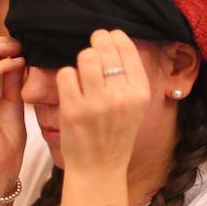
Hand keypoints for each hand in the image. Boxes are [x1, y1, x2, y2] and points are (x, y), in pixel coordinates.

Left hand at [56, 30, 150, 178]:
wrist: (100, 168)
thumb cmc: (116, 134)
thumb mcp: (136, 106)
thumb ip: (130, 77)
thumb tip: (115, 40)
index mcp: (140, 93)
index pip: (126, 49)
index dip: (114, 37)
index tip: (107, 38)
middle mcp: (121, 97)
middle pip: (104, 48)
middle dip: (95, 44)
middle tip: (91, 51)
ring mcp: (96, 104)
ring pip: (85, 57)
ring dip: (82, 60)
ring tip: (83, 73)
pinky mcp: (73, 110)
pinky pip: (66, 74)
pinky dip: (66, 78)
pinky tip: (72, 89)